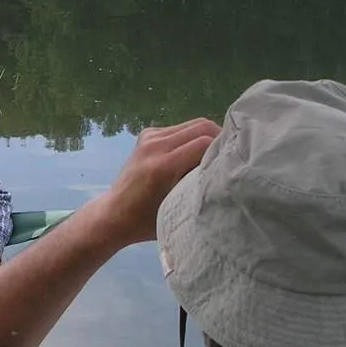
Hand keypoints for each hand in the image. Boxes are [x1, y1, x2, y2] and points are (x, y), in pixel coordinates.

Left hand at [99, 118, 219, 245]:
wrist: (113, 214)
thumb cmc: (147, 222)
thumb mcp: (180, 209)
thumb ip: (201, 187)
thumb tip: (230, 171)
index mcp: (162, 165)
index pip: (206, 142)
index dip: (223, 150)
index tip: (232, 164)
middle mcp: (155, 145)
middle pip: (202, 126)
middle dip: (219, 139)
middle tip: (227, 158)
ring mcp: (149, 137)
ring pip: (192, 124)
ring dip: (206, 137)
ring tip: (212, 157)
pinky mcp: (147, 134)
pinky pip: (180, 128)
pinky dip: (192, 137)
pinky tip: (192, 155)